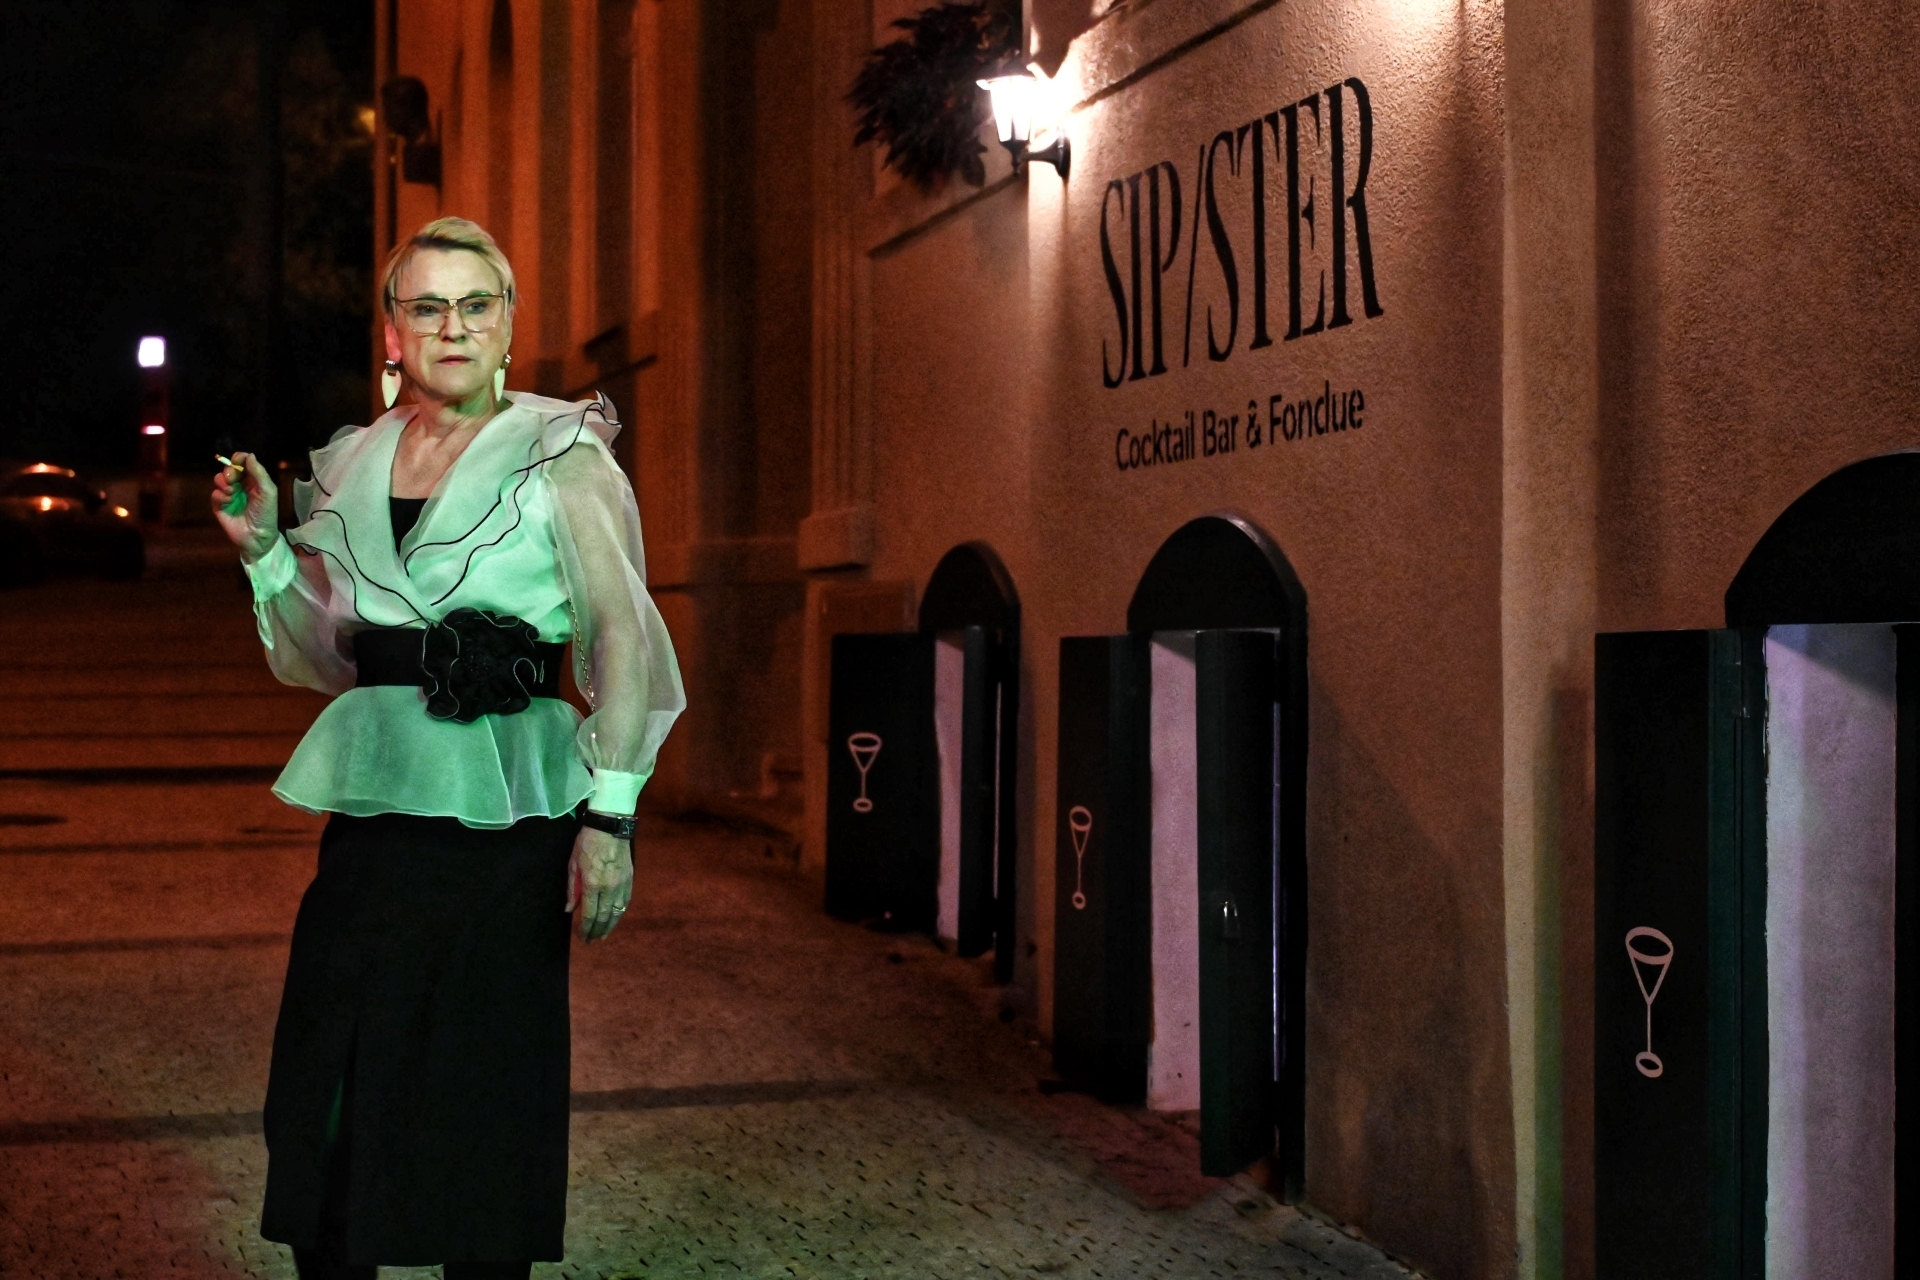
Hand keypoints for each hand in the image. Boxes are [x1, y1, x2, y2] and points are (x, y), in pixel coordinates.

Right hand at [211, 452, 279, 562]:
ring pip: (219, 479)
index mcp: (253, 480)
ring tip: (231, 491)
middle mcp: (240, 485)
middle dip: (229, 470)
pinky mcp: (219, 506)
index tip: (237, 460)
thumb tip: (250, 455)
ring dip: (223, 482)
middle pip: (229, 469)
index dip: (239, 458)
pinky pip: (215, 494)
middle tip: (233, 478)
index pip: (243, 463)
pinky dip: (220, 495)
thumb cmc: (266, 513)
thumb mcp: (268, 491)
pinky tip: (228, 501)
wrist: (258, 536)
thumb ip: (259, 473)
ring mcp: (229, 495)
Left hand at [565, 825, 632, 941]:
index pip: (590, 914)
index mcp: (592, 884)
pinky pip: (626, 902)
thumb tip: (570, 909)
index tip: (582, 936)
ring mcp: (622, 884)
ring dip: (610, 926)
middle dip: (597, 931)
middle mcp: (609, 888)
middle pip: (604, 917)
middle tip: (592, 941)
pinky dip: (620, 913)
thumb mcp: (573, 864)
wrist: (610, 826)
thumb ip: (572, 889)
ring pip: (617, 912)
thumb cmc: (587, 843)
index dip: (585, 928)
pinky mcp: (630, 879)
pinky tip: (615, 918)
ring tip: (603, 935)